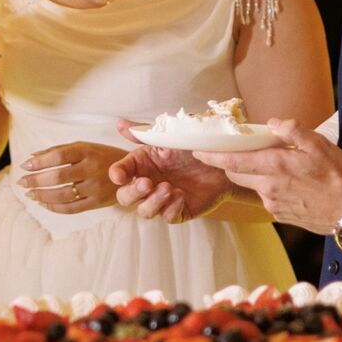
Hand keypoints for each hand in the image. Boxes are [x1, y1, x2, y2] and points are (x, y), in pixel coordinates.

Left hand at [18, 142, 125, 214]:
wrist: (133, 172)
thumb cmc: (103, 157)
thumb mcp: (85, 147)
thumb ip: (59, 150)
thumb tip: (32, 158)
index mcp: (87, 151)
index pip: (58, 156)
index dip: (39, 162)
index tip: (24, 165)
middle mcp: (91, 169)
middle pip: (57, 176)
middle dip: (35, 180)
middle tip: (22, 182)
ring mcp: (95, 187)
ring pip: (62, 195)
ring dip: (41, 195)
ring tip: (30, 194)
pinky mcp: (97, 202)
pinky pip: (71, 208)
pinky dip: (54, 207)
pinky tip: (43, 204)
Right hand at [108, 119, 233, 221]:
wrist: (224, 159)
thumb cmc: (194, 145)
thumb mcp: (168, 136)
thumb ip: (143, 133)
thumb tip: (119, 124)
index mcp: (142, 165)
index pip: (120, 172)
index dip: (117, 175)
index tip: (119, 176)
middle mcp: (149, 184)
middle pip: (126, 197)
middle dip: (133, 192)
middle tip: (147, 183)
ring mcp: (163, 200)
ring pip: (145, 211)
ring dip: (153, 202)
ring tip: (169, 188)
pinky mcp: (179, 211)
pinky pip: (168, 217)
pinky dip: (171, 209)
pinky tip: (180, 196)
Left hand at [193, 118, 341, 233]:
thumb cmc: (338, 176)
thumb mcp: (319, 144)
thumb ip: (292, 131)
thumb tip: (272, 124)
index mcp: (274, 168)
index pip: (233, 161)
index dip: (212, 156)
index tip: (198, 151)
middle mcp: (268, 188)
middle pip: (237, 174)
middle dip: (232, 164)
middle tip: (238, 152)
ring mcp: (274, 205)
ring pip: (253, 187)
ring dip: (256, 176)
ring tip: (277, 167)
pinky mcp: (282, 216)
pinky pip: (268, 199)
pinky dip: (271, 189)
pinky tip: (291, 185)